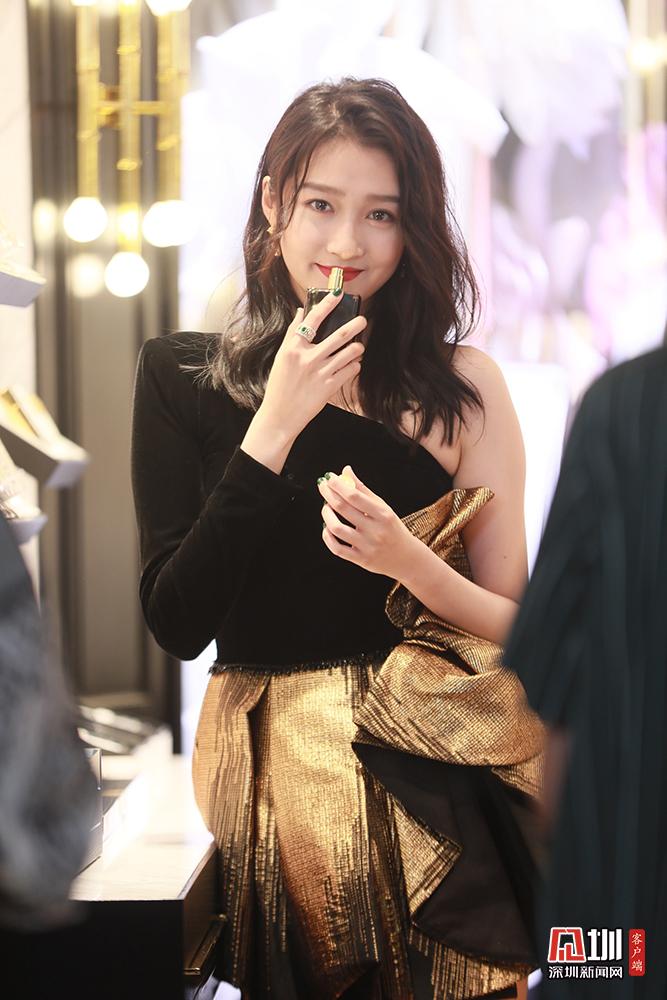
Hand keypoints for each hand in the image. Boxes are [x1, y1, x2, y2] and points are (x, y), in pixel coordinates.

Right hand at [258, 292, 365, 440]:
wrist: (280, 416)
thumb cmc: (279, 386)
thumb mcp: (281, 358)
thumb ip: (292, 334)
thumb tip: (301, 312)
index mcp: (293, 348)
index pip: (312, 320)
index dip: (327, 305)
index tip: (338, 294)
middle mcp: (307, 359)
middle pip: (338, 336)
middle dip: (355, 326)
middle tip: (363, 320)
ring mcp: (319, 373)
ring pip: (348, 354)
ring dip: (357, 348)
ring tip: (358, 347)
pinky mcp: (329, 388)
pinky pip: (349, 371)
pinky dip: (354, 366)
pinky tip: (352, 365)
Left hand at [317, 465, 417, 578]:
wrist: (406, 558)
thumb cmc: (392, 529)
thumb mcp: (384, 508)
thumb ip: (364, 490)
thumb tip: (346, 471)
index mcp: (383, 514)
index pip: (355, 496)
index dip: (338, 485)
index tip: (329, 477)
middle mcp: (375, 530)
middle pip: (344, 509)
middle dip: (329, 495)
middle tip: (322, 486)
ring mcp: (367, 546)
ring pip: (337, 528)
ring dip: (326, 514)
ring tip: (326, 508)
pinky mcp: (361, 559)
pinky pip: (337, 548)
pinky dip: (327, 537)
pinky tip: (326, 528)